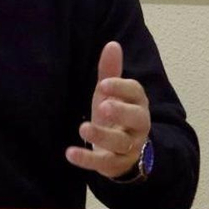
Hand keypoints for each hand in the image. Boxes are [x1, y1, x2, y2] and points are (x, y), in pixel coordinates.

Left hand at [66, 42, 151, 179]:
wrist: (124, 152)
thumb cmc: (116, 116)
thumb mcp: (112, 93)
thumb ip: (111, 71)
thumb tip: (112, 44)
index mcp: (138, 104)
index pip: (136, 93)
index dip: (121, 88)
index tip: (103, 84)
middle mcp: (139, 126)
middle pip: (137, 119)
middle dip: (121, 112)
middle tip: (102, 106)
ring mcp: (130, 147)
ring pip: (121, 143)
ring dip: (102, 135)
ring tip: (83, 127)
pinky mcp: (116, 165)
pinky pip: (104, 163)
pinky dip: (87, 159)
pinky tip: (70, 152)